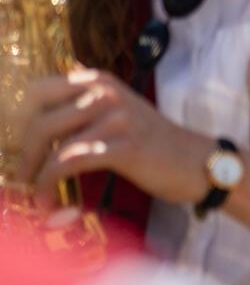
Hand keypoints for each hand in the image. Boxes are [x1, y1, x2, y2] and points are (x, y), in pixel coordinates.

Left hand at [18, 69, 217, 208]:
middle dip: (23, 155)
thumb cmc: (153, 144)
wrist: (197, 161)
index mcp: (99, 82)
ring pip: (51, 144)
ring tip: (36, 195)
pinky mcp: (124, 145)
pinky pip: (69, 163)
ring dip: (34, 176)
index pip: (36, 91)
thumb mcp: (115, 115)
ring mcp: (116, 117)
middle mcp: (105, 93)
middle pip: (37, 121)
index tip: (17, 149)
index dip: (17, 121)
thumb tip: (36, 125)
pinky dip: (50, 186)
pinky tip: (49, 202)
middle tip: (22, 178)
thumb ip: (80, 111)